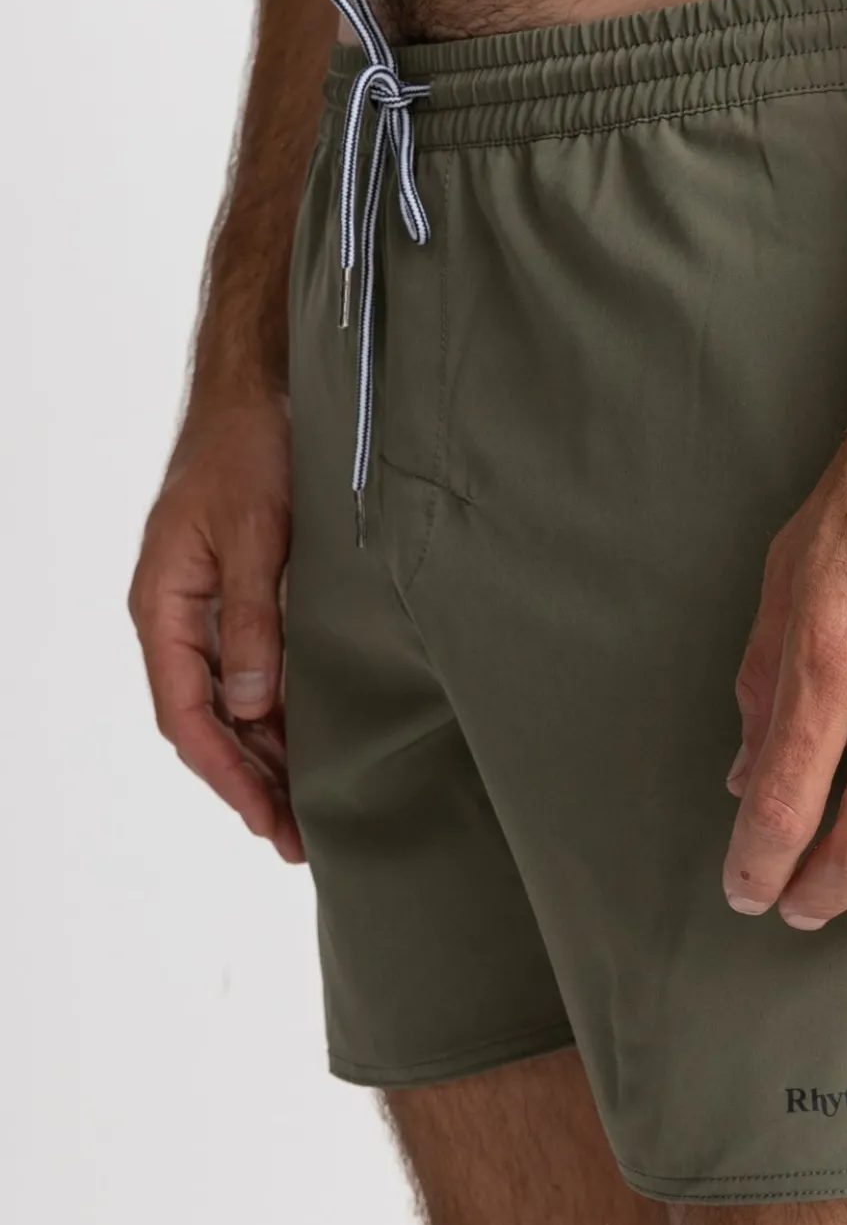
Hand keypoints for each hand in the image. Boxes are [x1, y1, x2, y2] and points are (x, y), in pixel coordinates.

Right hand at [129, 393, 302, 862]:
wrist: (258, 386)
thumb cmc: (248, 447)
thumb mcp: (258, 534)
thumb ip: (253, 621)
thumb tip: (252, 705)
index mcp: (163, 605)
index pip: (185, 715)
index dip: (227, 775)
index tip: (266, 821)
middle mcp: (176, 614)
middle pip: (204, 721)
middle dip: (247, 782)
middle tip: (296, 838)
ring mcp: (205, 605)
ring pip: (227, 702)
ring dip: (262, 754)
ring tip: (303, 809)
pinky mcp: (238, 593)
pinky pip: (247, 670)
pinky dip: (274, 711)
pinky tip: (304, 741)